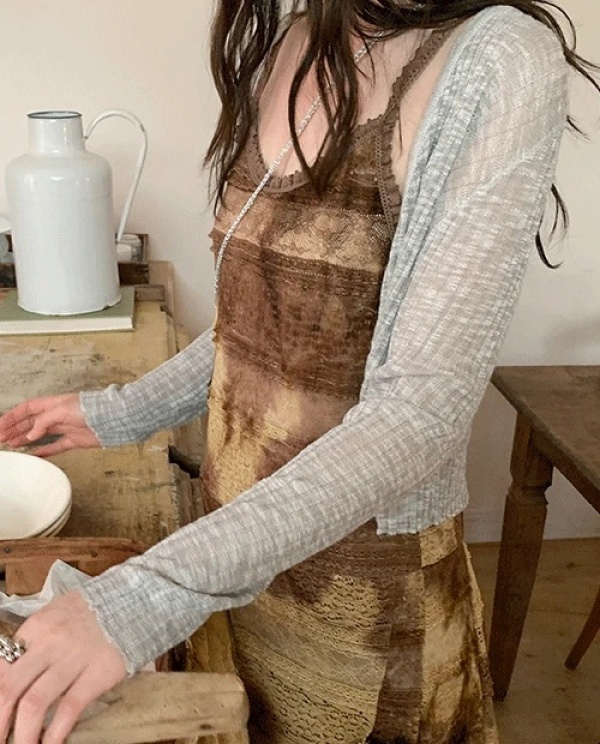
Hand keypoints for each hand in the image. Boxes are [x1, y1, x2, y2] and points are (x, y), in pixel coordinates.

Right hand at [0, 394, 99, 456]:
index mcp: (53, 404)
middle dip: (14, 429)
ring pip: (39, 434)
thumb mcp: (63, 410)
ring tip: (11, 445)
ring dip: (24, 439)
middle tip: (1, 438)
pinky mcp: (73, 440)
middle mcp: (57, 415)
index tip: (0, 425)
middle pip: (30, 422)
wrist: (111, 419)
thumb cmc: (91, 409)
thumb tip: (31, 434)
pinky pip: (54, 447)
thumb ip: (44, 422)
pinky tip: (34, 454)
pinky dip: (43, 451)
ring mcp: (65, 428)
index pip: (27, 409)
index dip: (12, 416)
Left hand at [0, 591, 126, 743]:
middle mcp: (50, 642)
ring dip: (22, 735)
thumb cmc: (92, 612)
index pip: (2, 667)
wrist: (136, 602)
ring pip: (34, 703)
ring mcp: (74, 658)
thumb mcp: (57, 614)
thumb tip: (8, 670)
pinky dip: (55, 732)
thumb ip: (33, 641)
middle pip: (9, 688)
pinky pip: (69, 708)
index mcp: (37, 626)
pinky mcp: (98, 672)